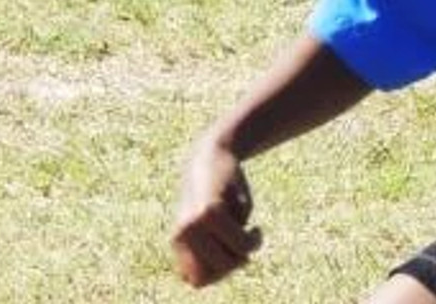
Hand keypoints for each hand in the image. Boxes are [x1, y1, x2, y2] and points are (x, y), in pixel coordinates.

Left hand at [171, 138, 262, 287]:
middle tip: (245, 245)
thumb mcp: (213, 227)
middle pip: (217, 273)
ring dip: (248, 252)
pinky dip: (254, 239)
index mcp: (178, 242)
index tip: (232, 256)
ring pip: (231, 259)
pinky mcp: (211, 211)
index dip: (219, 274)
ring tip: (255, 236)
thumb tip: (219, 270)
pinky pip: (240, 241)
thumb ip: (215, 252)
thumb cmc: (217, 195)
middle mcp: (182, 234)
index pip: (198, 280)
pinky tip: (257, 229)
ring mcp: (194, 224)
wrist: (212, 153)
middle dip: (236, 264)